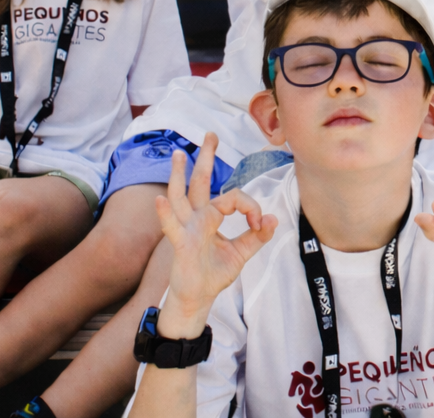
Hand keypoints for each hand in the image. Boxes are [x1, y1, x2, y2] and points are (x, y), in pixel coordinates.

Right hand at [154, 133, 278, 320]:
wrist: (197, 298)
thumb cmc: (213, 273)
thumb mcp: (241, 253)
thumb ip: (257, 235)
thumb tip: (272, 218)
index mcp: (211, 217)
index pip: (233, 198)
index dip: (251, 206)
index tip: (260, 223)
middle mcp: (197, 218)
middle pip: (200, 183)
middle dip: (206, 158)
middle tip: (211, 135)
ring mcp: (187, 229)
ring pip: (182, 196)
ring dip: (180, 175)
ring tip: (180, 153)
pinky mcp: (181, 244)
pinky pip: (172, 227)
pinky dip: (166, 214)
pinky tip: (160, 200)